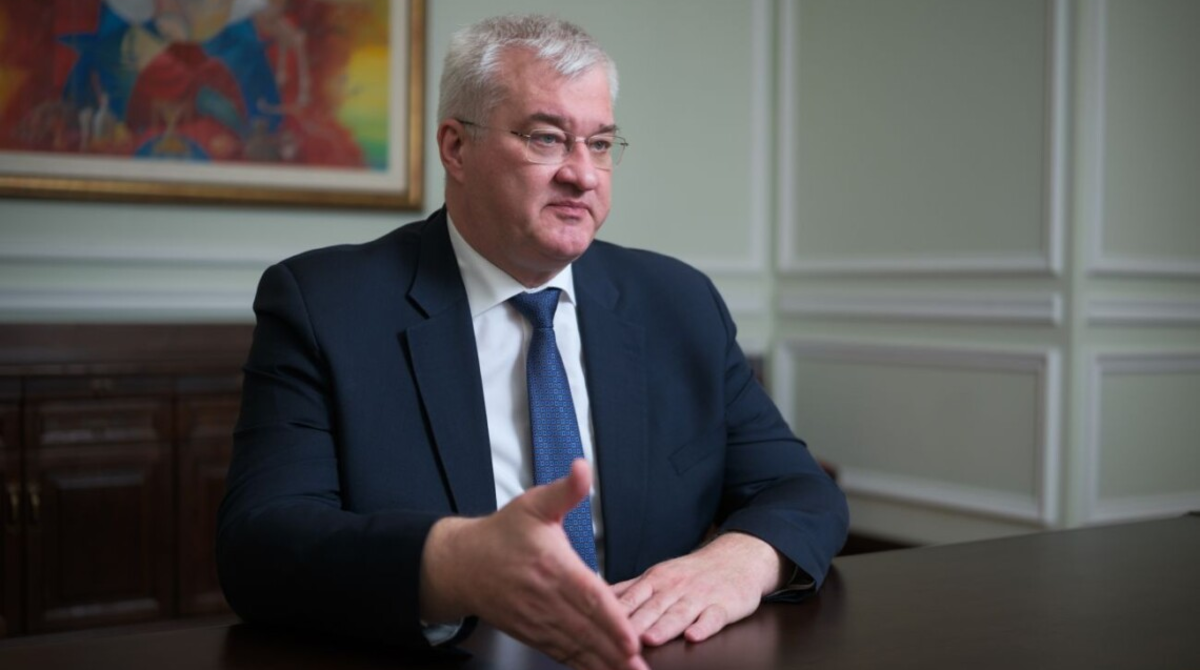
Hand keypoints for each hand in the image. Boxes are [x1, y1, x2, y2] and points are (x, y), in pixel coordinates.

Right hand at [420, 460, 647, 669]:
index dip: (611, 620)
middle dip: (614, 650)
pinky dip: (581, 664)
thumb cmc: (501, 534)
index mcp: (552, 566)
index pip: (588, 596)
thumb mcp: (533, 504)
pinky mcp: (530, 632)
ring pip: (575, 646)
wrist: (459, 565)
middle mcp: (545, 598)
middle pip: (586, 629)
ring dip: (602, 663)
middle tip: (641, 667)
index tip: (632, 638)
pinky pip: (560, 652)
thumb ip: (564, 491)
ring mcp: (537, 619)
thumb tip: (583, 467)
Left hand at [612, 532, 784, 646]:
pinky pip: (713, 617)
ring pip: (679, 613)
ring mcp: (699, 596)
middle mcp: (674, 588)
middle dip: (634, 624)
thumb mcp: (658, 575)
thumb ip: (629, 590)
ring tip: (651, 639)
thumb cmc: (691, 573)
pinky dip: (704, 627)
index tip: (598, 626)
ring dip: (664, 626)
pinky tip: (694, 636)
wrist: (736, 558)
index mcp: (655, 581)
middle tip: (619, 639)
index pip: (631, 599)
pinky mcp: (724, 605)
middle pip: (651, 608)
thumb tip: (595, 599)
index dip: (614, 614)